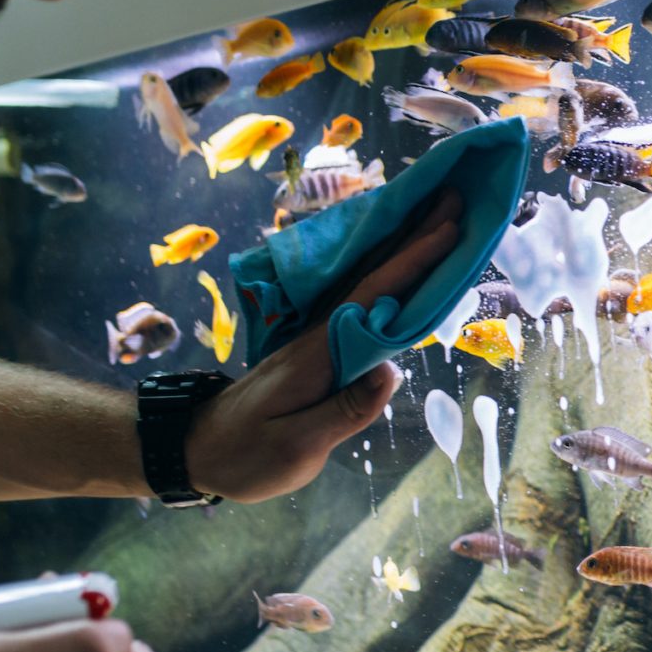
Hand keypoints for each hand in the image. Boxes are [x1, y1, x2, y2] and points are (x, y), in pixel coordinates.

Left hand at [184, 186, 463, 502]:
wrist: (197, 448)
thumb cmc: (246, 455)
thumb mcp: (296, 447)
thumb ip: (345, 410)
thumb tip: (391, 371)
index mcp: (318, 354)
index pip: (372, 299)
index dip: (411, 264)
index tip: (448, 232)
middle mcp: (319, 335)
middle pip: (373, 276)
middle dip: (415, 235)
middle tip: (453, 196)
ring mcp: (316, 338)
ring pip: (366, 281)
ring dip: (401, 246)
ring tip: (436, 215)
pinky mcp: (317, 348)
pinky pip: (360, 300)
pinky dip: (384, 273)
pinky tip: (398, 260)